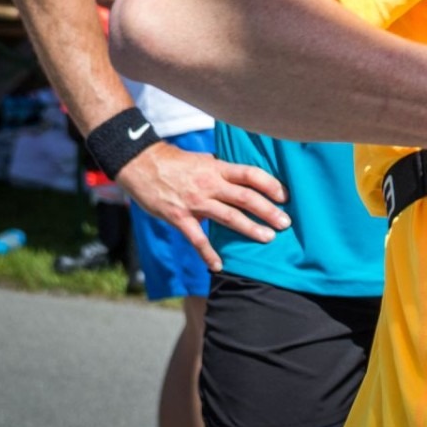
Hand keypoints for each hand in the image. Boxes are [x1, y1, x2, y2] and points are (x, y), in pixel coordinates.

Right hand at [117, 141, 289, 271]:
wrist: (140, 164)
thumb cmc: (175, 162)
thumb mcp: (203, 160)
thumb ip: (222, 172)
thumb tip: (244, 180)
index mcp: (217, 168)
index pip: (251, 174)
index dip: (270, 184)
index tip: (285, 196)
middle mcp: (210, 184)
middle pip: (246, 197)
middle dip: (268, 211)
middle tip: (285, 223)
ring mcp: (195, 202)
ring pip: (229, 217)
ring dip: (250, 229)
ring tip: (268, 238)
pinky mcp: (179, 217)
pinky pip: (197, 238)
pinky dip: (208, 254)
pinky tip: (218, 266)